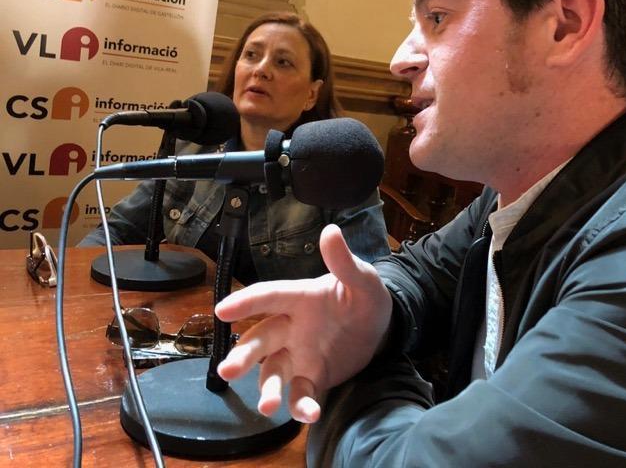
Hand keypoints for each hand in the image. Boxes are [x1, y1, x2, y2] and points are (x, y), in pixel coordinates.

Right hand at [214, 224, 392, 422]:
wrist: (382, 327)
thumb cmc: (364, 296)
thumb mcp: (362, 278)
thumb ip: (344, 262)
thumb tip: (331, 231)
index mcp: (299, 298)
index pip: (269, 297)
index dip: (246, 301)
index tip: (222, 309)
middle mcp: (292, 328)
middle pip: (261, 341)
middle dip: (244, 355)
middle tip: (227, 370)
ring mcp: (300, 355)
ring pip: (274, 372)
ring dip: (267, 388)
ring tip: (267, 405)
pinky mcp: (314, 377)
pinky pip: (302, 392)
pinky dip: (301, 404)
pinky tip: (309, 414)